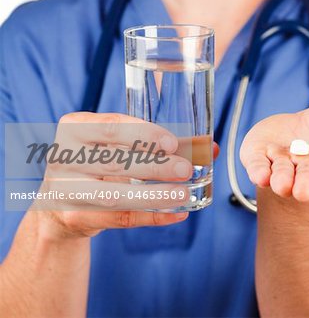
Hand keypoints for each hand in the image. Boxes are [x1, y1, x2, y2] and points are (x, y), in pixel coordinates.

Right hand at [34, 112, 217, 238]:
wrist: (61, 201)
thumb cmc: (98, 163)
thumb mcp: (117, 145)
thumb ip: (160, 143)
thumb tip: (211, 148)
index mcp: (75, 128)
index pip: (110, 126)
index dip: (142, 133)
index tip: (172, 143)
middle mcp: (64, 157)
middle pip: (114, 162)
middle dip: (154, 166)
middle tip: (185, 169)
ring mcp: (65, 190)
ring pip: (114, 195)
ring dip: (154, 195)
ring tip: (184, 194)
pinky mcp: (75, 217)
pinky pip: (118, 219)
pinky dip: (151, 217)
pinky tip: (176, 213)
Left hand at [240, 103, 308, 200]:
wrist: (300, 127)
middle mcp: (308, 168)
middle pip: (307, 177)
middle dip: (304, 183)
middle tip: (301, 191)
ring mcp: (282, 162)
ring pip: (281, 173)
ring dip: (281, 178)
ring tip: (280, 182)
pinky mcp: (259, 155)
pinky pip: (256, 163)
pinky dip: (257, 168)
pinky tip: (258, 174)